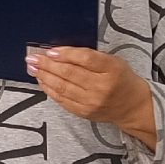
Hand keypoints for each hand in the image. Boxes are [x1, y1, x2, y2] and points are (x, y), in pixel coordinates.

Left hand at [26, 46, 157, 146]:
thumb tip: (60, 52)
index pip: (85, 59)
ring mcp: (92, 102)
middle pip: (69, 73)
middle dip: (47, 64)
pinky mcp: (84, 112)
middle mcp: (101, 87)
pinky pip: (62, 100)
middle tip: (32, 57)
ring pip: (62, 87)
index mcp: (111, 69)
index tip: (50, 51)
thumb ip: (90, 56)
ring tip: (33, 67)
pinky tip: (42, 81)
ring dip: (44, 76)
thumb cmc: (121, 79)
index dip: (65, 54)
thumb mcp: (113, 61)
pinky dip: (49, 89)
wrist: (132, 106)